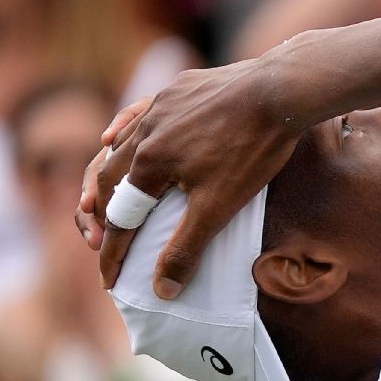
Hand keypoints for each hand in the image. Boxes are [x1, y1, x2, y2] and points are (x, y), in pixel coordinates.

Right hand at [76, 59, 304, 297]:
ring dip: (107, 174)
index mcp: (148, 163)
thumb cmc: (251, 150)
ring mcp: (160, 106)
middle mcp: (144, 131)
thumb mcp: (218, 208)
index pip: (120, 219)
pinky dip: (123, 130)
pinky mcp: (178, 90)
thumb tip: (162, 290)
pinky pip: (139, 113)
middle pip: (107, 179)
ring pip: (120, 144)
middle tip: (99, 241)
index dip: (113, 254)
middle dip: (101, 214)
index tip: (109, 281)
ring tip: (100, 198)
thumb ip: (185, 248)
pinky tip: (113, 137)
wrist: (280, 91)